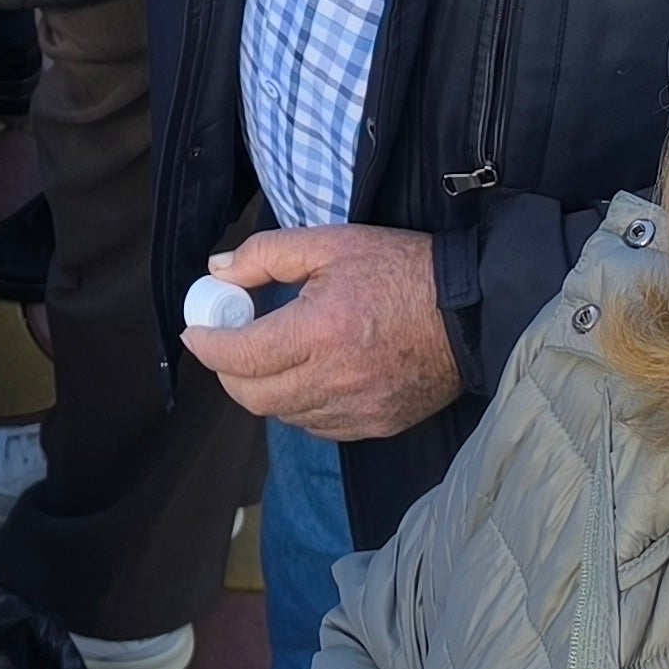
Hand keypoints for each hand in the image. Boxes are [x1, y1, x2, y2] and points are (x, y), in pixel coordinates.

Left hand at [182, 224, 461, 441]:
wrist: (470, 310)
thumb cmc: (400, 268)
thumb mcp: (330, 242)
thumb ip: (266, 255)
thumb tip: (217, 271)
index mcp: (321, 332)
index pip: (241, 356)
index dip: (209, 345)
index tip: (198, 331)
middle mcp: (335, 380)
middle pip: (254, 397)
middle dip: (229, 371)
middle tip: (228, 343)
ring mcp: (358, 410)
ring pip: (283, 415)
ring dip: (264, 389)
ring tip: (269, 355)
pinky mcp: (376, 425)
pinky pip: (317, 426)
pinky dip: (298, 405)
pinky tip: (305, 375)